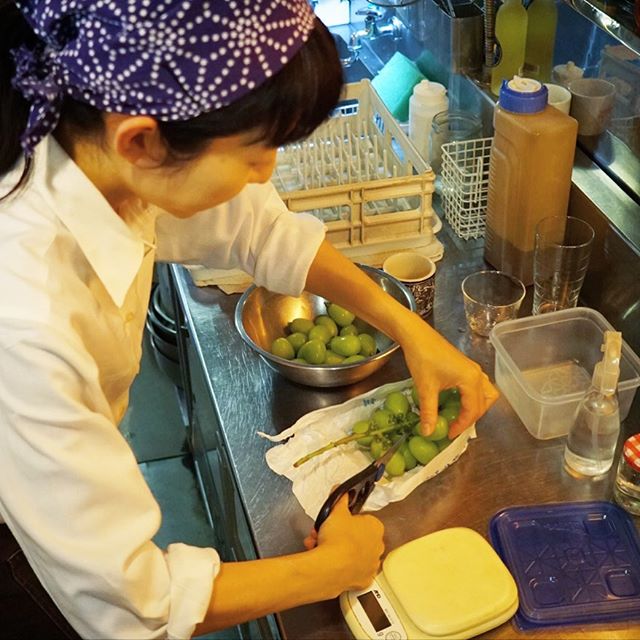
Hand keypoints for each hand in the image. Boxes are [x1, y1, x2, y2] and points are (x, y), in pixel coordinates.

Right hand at [304, 494, 383, 591]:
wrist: (330, 567)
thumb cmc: (337, 539)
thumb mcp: (336, 512)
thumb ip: (340, 500)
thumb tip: (340, 492)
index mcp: (375, 527)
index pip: (363, 520)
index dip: (346, 520)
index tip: (337, 522)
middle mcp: (377, 547)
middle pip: (357, 538)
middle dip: (340, 536)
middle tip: (326, 534)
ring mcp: (371, 565)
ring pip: (354, 555)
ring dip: (339, 551)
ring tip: (320, 548)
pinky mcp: (363, 581)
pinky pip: (353, 573)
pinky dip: (343, 569)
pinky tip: (330, 563)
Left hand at [399, 313, 498, 437]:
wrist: (416, 335)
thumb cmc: (422, 358)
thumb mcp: (425, 388)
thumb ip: (429, 412)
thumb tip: (428, 433)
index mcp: (470, 380)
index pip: (473, 410)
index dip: (462, 425)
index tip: (449, 434)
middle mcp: (476, 374)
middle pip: (484, 402)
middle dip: (472, 417)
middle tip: (455, 426)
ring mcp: (472, 368)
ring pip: (485, 393)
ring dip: (476, 406)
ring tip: (459, 415)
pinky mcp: (465, 365)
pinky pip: (477, 385)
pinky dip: (472, 397)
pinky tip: (456, 401)